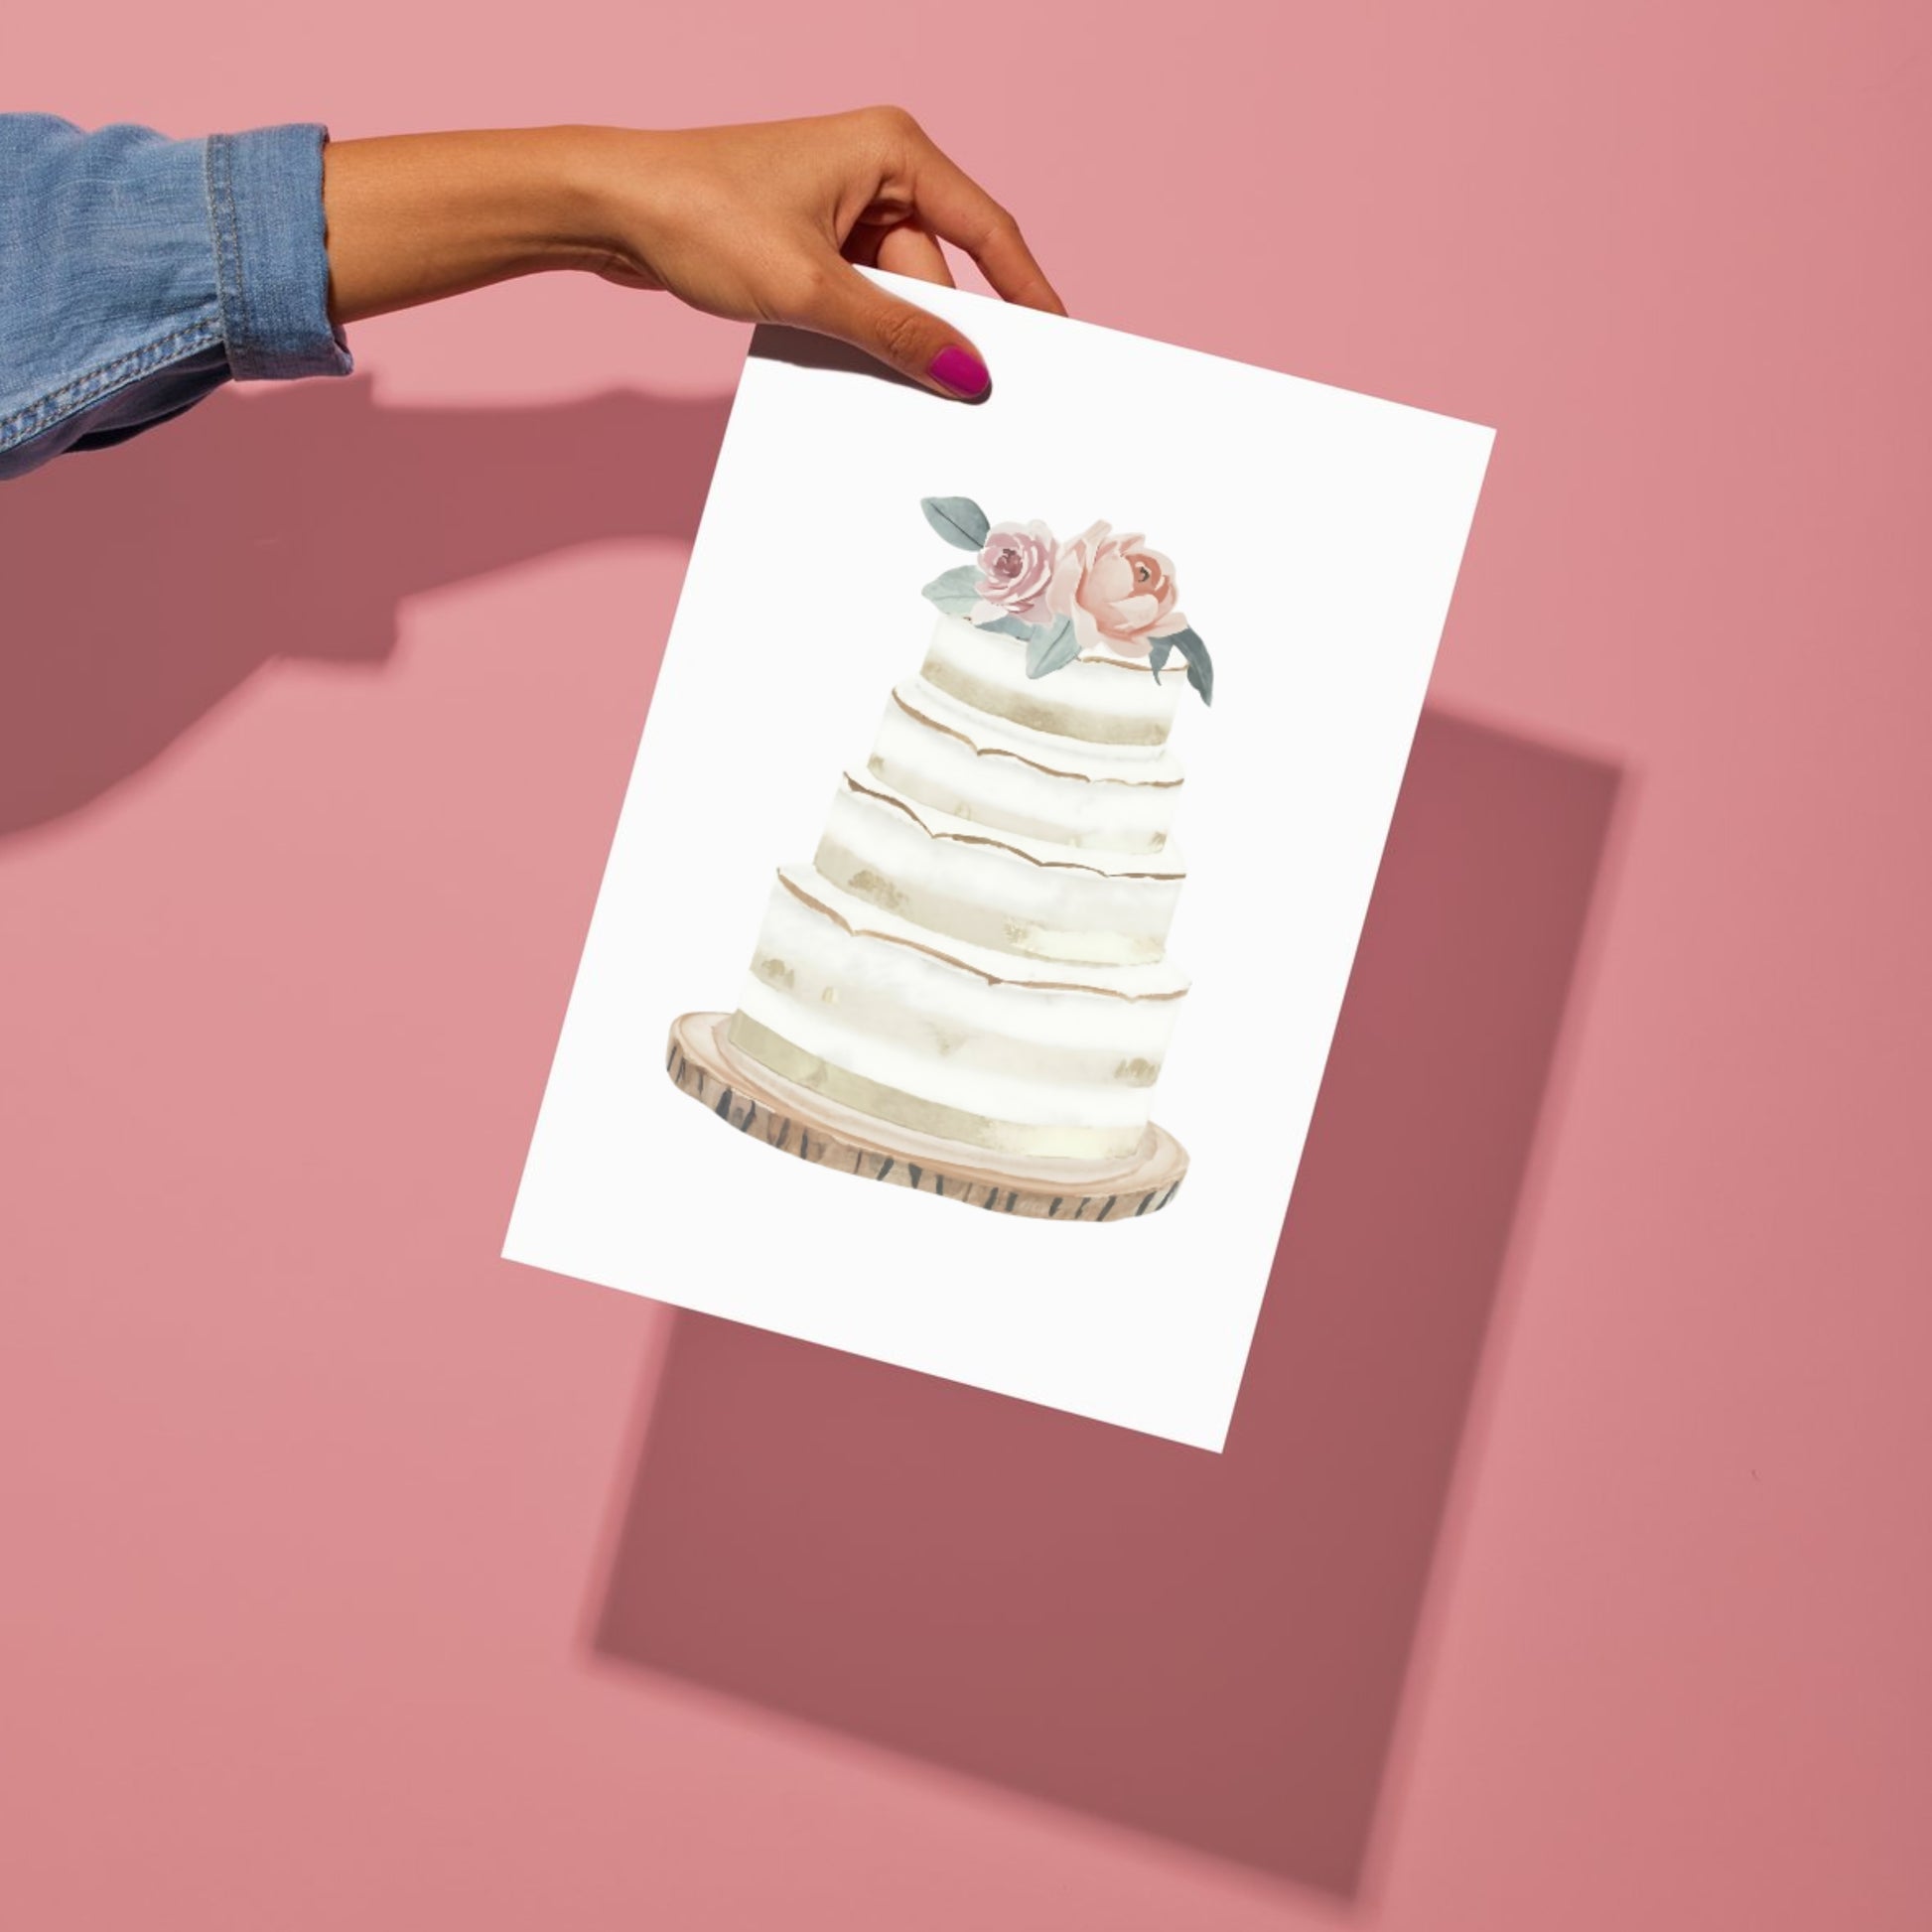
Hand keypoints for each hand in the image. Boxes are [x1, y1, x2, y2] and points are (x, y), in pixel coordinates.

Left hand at [322, 111, 1064, 398]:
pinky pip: (859, 294)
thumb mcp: (811, 289)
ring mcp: (842, 203)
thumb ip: (898, 336)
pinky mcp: (810, 236)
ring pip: (896, 290)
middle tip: (959, 403)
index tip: (1059, 347)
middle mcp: (877, 167)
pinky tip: (846, 365)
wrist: (609, 206)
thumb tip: (969, 375)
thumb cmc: (702, 216)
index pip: (989, 231)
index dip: (1028, 295)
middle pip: (938, 271)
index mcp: (895, 151)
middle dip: (939, 334)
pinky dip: (857, 332)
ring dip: (888, 340)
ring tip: (878, 383)